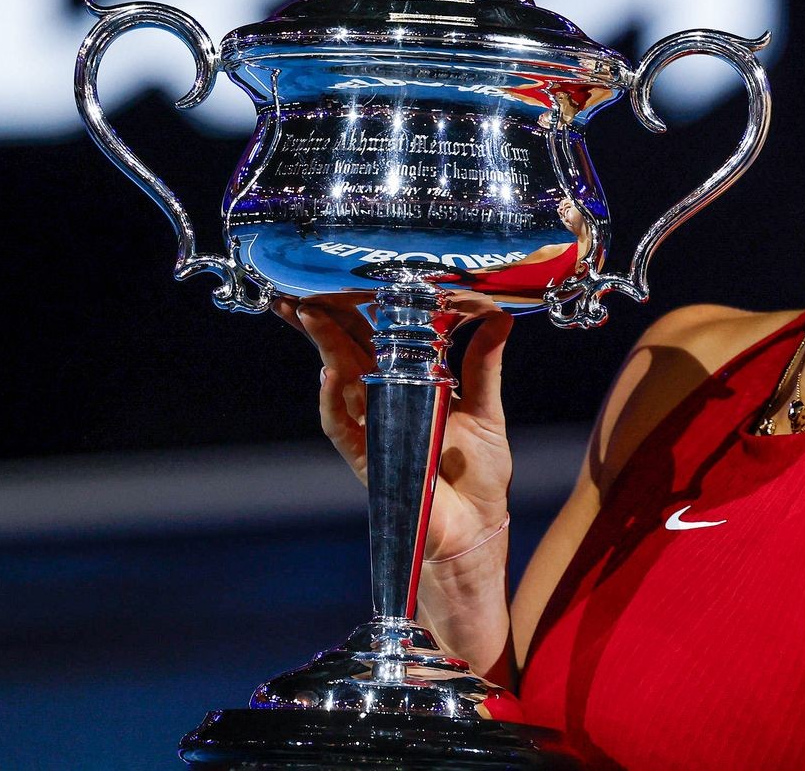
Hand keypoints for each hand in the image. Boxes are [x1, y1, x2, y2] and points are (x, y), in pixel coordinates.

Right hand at [272, 295, 513, 560]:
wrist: (475, 528)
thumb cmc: (478, 474)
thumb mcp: (488, 410)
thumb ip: (485, 364)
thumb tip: (499, 315)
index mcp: (412, 383)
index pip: (378, 339)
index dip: (359, 310)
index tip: (347, 277)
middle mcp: (386, 401)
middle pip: (348, 351)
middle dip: (325, 320)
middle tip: (305, 287)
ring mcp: (373, 427)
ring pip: (339, 381)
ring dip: (323, 348)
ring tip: (311, 315)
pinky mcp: (368, 457)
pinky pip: (341, 426)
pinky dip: (332, 400)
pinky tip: (329, 375)